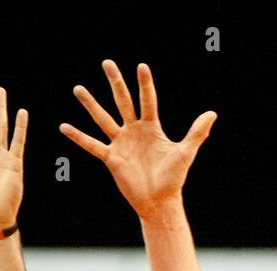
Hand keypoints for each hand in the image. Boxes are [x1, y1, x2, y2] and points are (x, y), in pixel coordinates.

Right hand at [60, 60, 215, 219]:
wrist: (159, 201)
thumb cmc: (173, 179)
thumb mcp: (185, 152)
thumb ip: (197, 132)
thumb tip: (212, 113)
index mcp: (151, 128)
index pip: (147, 100)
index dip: (145, 84)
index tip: (140, 65)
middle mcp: (134, 132)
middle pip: (122, 101)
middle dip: (115, 82)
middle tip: (107, 62)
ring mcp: (120, 143)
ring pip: (103, 118)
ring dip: (91, 104)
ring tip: (78, 88)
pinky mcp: (111, 158)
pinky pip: (92, 145)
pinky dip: (78, 137)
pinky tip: (64, 126)